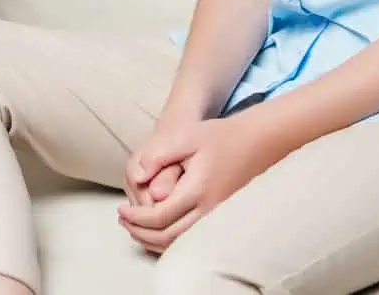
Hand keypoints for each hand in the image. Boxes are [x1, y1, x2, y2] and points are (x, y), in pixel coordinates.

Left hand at [117, 117, 279, 254]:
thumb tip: (137, 177)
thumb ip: (158, 154)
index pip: (159, 216)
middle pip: (167, 236)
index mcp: (197, 190)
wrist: (258, 142)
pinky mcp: (222, 220)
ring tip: (135, 227)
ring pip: (180, 243)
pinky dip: (170, 240)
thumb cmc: (219, 136)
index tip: (120, 211)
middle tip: (123, 221)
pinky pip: (192, 239)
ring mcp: (218, 218)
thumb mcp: (186, 137)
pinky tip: (158, 229)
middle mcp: (209, 210)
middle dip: (140, 232)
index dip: (136, 218)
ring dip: (153, 240)